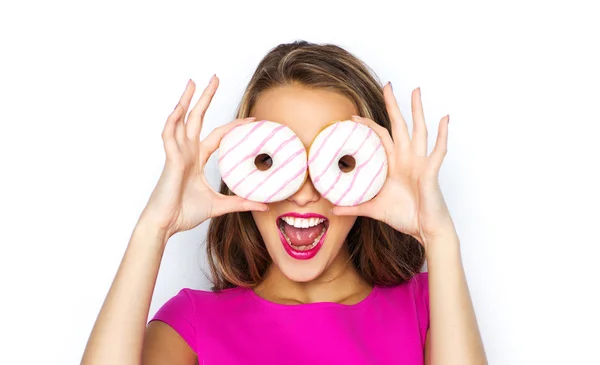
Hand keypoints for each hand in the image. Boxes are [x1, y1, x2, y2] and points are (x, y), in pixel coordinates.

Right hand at [139, 76, 267, 237]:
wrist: (166, 224)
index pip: (218, 135)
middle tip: (214, 78)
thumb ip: (241, 202)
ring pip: (181, 120)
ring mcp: (177, 153)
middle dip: (205, 98)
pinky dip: (173, 121)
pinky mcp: (170, 160)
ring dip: (187, 101)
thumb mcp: (220, 205)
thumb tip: (264, 205)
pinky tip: (179, 108)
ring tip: (193, 82)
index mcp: (197, 159)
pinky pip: (169, 135)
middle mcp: (187, 152)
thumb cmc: (185, 213)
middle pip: (197, 118)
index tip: (251, 119)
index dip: (234, 126)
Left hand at [332, 83, 453, 248]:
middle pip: (399, 125)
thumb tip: (333, 210)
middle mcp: (407, 159)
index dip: (369, 126)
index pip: (381, 137)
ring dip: (417, 111)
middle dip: (393, 105)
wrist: (426, 230)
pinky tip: (444, 119)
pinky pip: (438, 150)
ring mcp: (420, 163)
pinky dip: (442, 134)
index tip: (354, 117)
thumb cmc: (406, 216)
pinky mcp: (431, 171)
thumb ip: (354, 206)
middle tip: (388, 85)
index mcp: (395, 164)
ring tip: (416, 91)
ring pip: (419, 130)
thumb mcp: (374, 209)